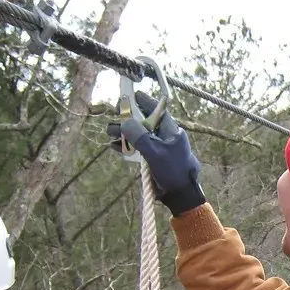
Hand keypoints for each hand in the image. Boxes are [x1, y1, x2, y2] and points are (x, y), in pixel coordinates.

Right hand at [107, 90, 205, 215]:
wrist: (180, 195)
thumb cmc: (173, 170)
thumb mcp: (155, 151)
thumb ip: (139, 136)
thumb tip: (126, 122)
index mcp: (170, 131)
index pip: (157, 111)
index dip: (145, 102)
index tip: (133, 94)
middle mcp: (164, 137)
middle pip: (144, 122)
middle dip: (128, 118)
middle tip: (116, 112)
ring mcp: (158, 149)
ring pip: (138, 136)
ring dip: (123, 133)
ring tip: (109, 132)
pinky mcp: (152, 160)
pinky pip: (137, 150)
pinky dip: (126, 147)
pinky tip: (114, 146)